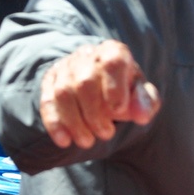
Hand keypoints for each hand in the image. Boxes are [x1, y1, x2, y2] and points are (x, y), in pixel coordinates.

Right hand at [40, 41, 159, 149]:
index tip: (118, 111)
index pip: (112, 63)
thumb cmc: (126, 91)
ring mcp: (66, 68)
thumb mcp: (142, 95)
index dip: (115, 88)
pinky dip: (55, 123)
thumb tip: (141, 115)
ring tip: (87, 142)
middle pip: (85, 82)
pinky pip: (48, 101)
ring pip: (63, 93)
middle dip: (95, 114)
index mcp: (114, 52)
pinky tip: (64, 141)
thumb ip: (145, 103)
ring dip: (75, 122)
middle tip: (107, 134)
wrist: (102, 86)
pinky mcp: (50, 82)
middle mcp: (87, 55)